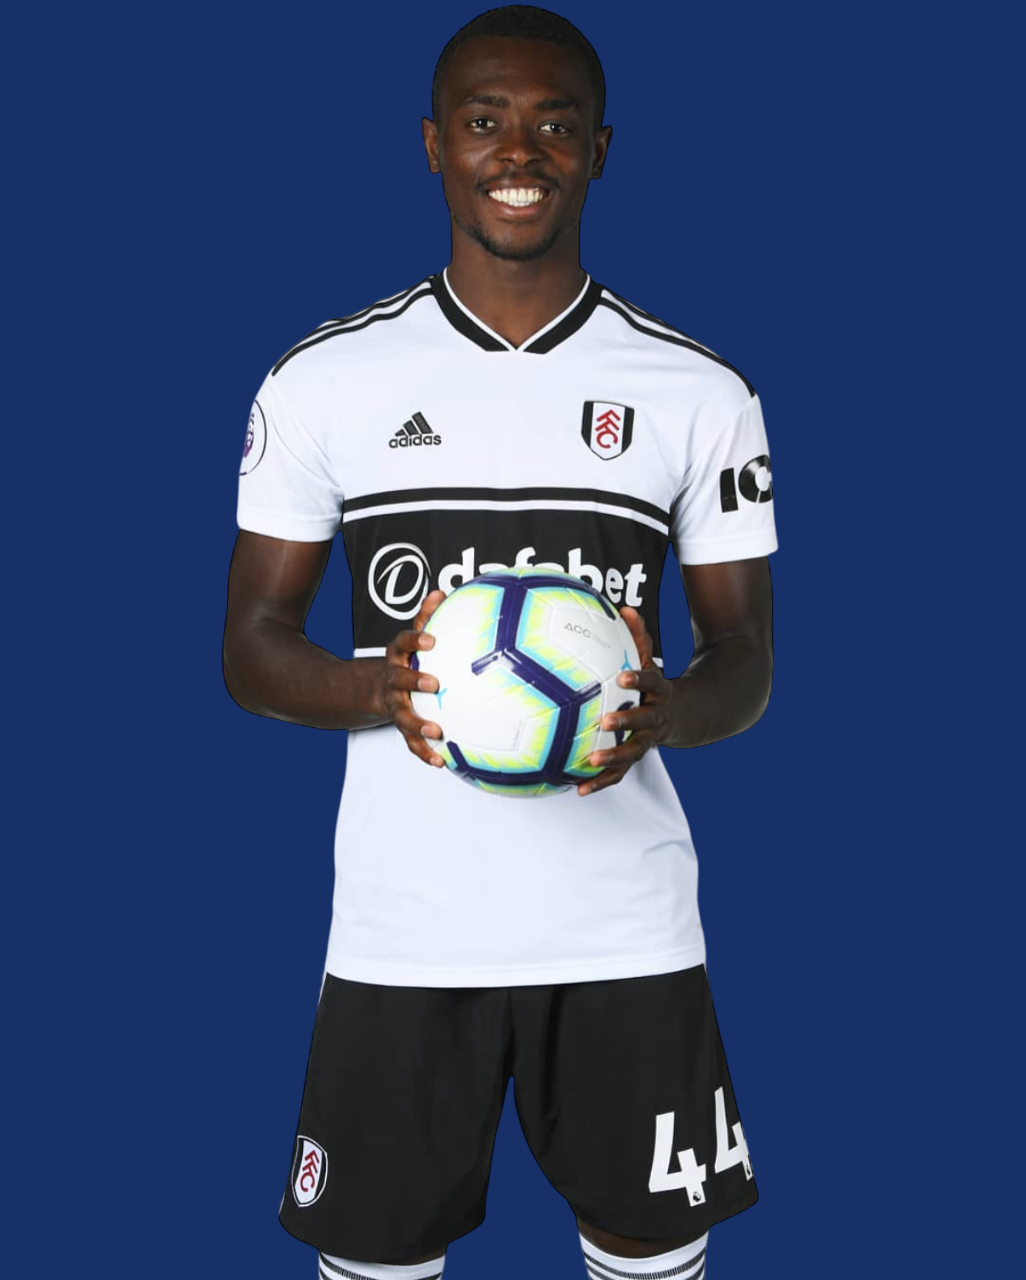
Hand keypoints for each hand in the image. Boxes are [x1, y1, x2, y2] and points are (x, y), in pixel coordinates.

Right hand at [378, 588, 447, 767]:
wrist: (376, 690)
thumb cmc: (406, 660)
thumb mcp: (412, 639)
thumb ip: (426, 617)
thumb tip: (440, 592)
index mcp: (398, 656)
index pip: (403, 643)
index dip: (414, 640)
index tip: (431, 640)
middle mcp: (393, 680)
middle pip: (400, 680)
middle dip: (414, 681)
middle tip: (434, 683)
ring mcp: (395, 705)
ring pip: (403, 715)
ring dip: (418, 724)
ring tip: (436, 732)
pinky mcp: (401, 726)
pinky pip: (410, 742)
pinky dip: (424, 752)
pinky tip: (441, 762)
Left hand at [577, 606, 672, 796]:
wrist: (687, 718)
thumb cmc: (657, 685)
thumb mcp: (651, 660)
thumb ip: (639, 637)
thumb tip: (625, 609)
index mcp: (660, 693)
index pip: (652, 682)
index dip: (639, 679)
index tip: (624, 676)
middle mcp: (657, 719)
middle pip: (645, 722)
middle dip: (627, 722)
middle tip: (605, 721)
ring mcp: (649, 741)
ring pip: (633, 753)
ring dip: (613, 759)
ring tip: (591, 762)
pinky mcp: (637, 757)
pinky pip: (620, 773)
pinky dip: (601, 781)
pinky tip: (579, 790)